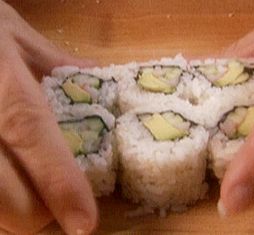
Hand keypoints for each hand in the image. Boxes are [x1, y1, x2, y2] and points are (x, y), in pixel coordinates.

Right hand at [0, 1, 97, 233]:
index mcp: (0, 81)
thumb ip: (54, 62)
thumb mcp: (11, 33)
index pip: (32, 136)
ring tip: (30, 189)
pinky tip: (7, 181)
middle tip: (56, 201)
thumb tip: (98, 80)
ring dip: (14, 213)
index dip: (60, 183)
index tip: (84, 222)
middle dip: (39, 213)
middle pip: (6, 197)